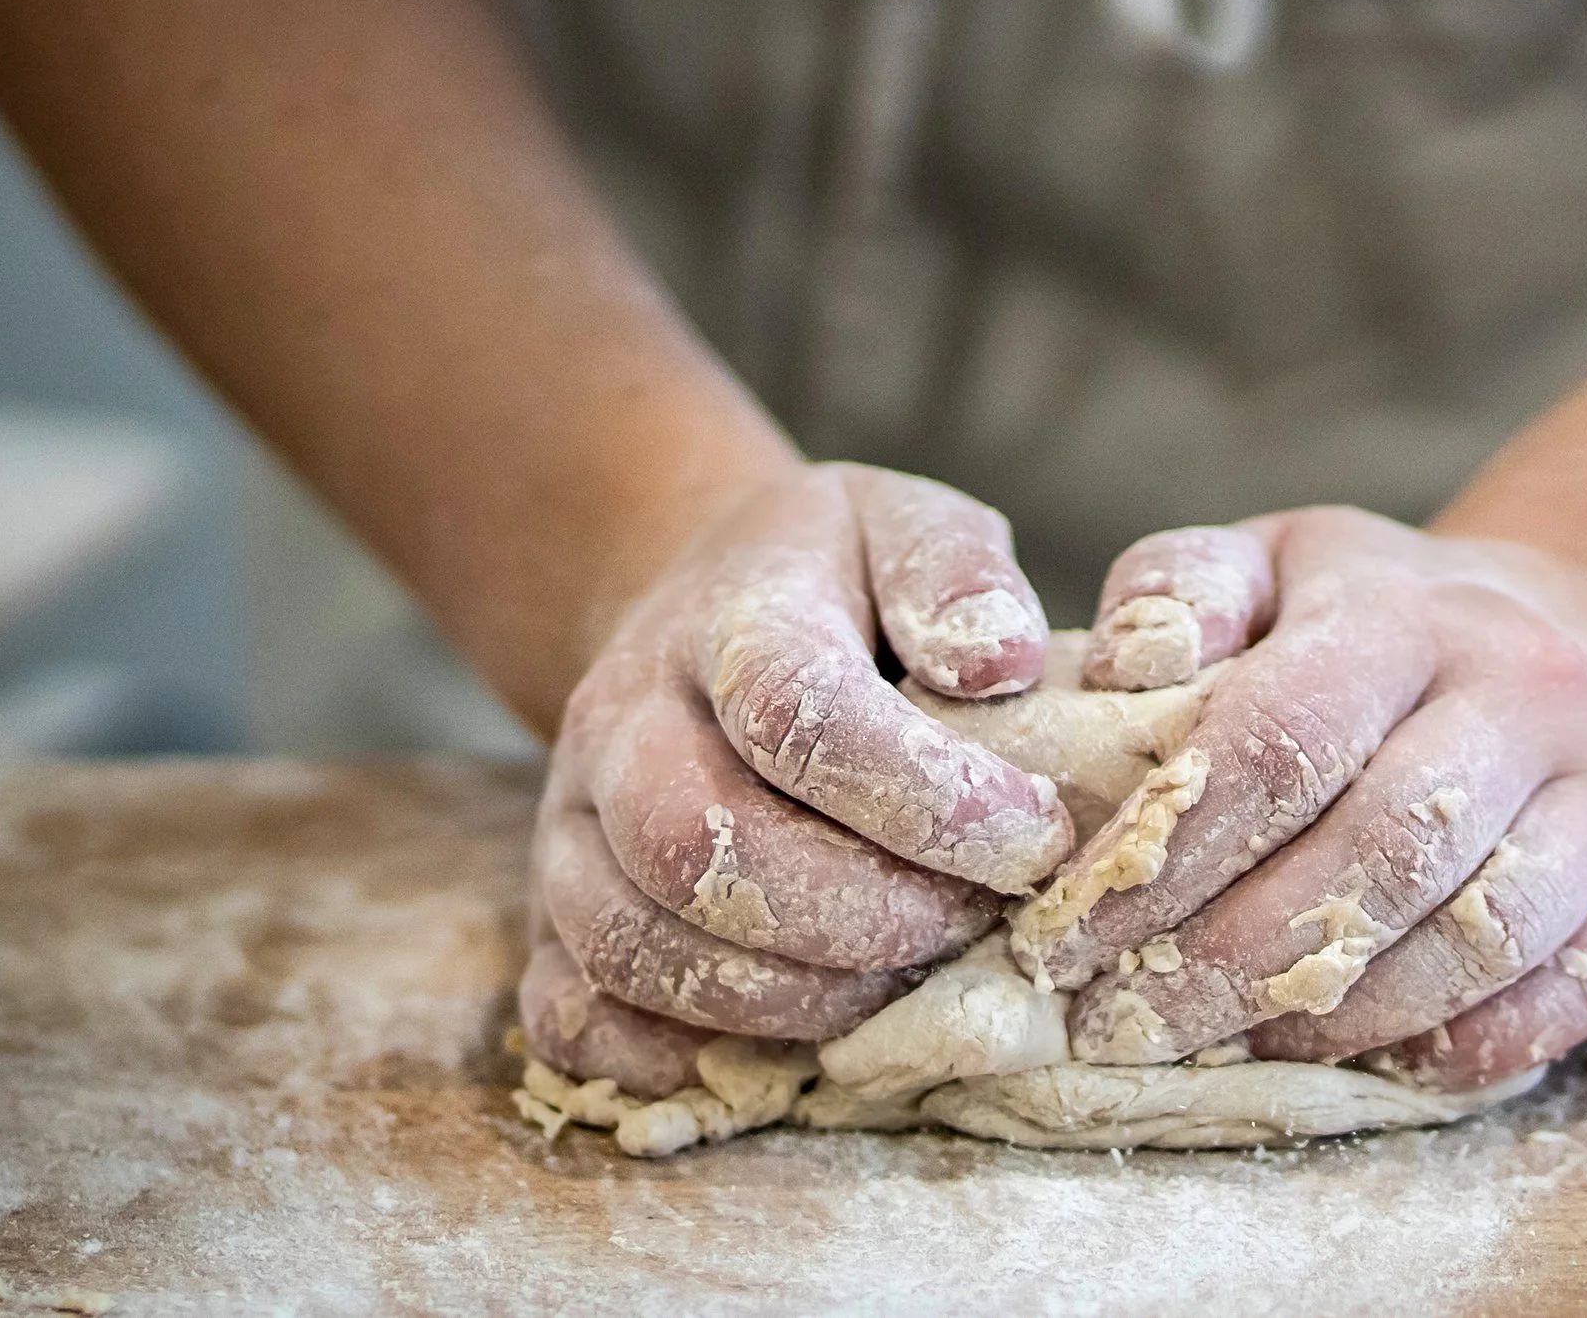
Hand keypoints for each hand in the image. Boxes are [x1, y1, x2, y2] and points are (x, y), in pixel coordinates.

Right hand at [520, 464, 1076, 1095]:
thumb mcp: (906, 527)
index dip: (924, 797)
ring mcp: (571, 827)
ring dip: (791, 996)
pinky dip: (675, 1059)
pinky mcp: (551, 916)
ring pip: (637, 946)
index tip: (1035, 835)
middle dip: (861, 915)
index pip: (797, 714)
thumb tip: (1002, 660)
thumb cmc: (834, 584)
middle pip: (699, 846)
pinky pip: (570, 1017)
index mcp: (725, 617)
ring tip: (906, 982)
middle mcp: (622, 722)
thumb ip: (957, 575)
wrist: (688, 604)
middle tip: (973, 925)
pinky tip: (791, 1048)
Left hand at [1021, 507, 1586, 1088]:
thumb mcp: (1273, 563)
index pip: (1280, 736)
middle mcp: (1527, 695)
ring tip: (1225, 1053)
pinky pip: (1571, 993)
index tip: (1067, 936)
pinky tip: (1360, 1065)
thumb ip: (1182, 588)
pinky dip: (1462, 1047)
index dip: (1167, 852)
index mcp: (1406, 613)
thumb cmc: (1376, 621)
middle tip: (1125, 1026)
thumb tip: (1124, 663)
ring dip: (1338, 1018)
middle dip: (1231, 961)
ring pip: (1477, 937)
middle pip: (1377, 852)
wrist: (1577, 640)